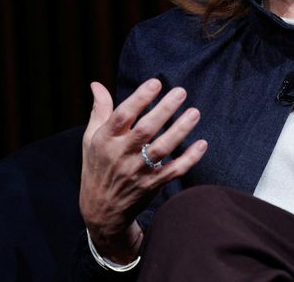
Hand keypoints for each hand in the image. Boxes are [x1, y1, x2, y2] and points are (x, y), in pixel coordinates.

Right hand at [79, 79, 206, 262]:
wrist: (101, 210)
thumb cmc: (97, 166)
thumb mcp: (91, 138)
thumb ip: (99, 110)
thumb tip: (96, 83)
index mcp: (105, 140)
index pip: (122, 115)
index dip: (139, 98)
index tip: (156, 83)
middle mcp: (121, 155)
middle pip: (145, 130)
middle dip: (164, 110)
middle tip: (181, 92)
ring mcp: (137, 171)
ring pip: (162, 149)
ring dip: (180, 131)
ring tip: (195, 113)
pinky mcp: (152, 184)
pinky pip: (174, 171)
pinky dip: (189, 159)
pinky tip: (202, 144)